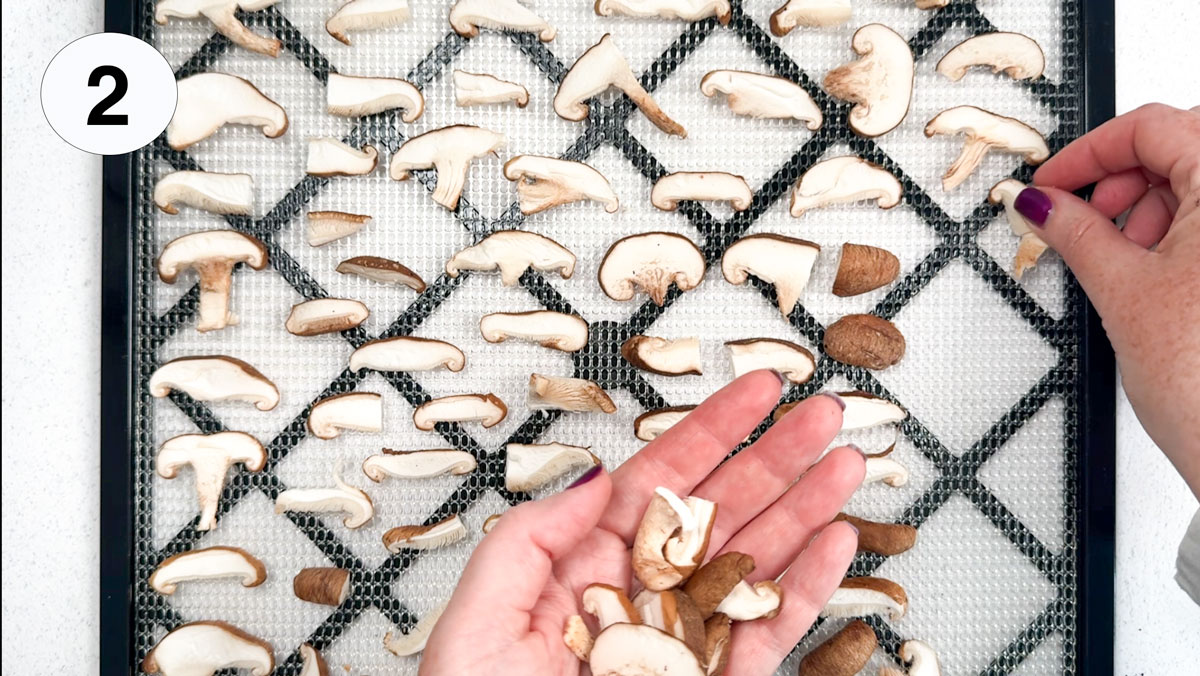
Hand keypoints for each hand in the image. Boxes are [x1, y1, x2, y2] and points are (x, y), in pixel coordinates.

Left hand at [420, 371, 864, 674]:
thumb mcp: (479, 619)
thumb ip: (532, 540)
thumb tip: (595, 478)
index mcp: (580, 569)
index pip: (658, 483)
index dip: (711, 431)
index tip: (755, 393)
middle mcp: (638, 597)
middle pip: (720, 512)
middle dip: (774, 459)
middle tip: (821, 416)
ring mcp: (681, 642)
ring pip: (755, 566)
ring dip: (804, 511)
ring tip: (844, 465)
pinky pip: (767, 633)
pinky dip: (806, 589)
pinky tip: (833, 544)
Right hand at [1014, 103, 1199, 496]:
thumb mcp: (1121, 291)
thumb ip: (1074, 232)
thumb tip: (1040, 203)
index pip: (1153, 126)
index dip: (1090, 152)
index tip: (1052, 183)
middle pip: (1180, 149)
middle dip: (1122, 181)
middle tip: (1080, 217)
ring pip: (1199, 187)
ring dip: (1151, 210)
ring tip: (1119, 259)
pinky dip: (1176, 236)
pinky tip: (1150, 274)